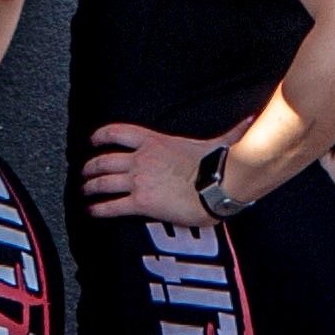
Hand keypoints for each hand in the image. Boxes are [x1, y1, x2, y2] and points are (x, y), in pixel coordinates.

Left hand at [78, 120, 217, 226]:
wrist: (219, 185)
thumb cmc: (221, 165)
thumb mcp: (220, 142)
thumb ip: (229, 134)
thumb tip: (250, 122)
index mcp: (155, 142)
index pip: (118, 132)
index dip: (101, 136)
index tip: (92, 140)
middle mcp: (141, 159)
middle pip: (104, 160)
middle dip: (90, 167)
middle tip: (84, 173)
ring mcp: (139, 180)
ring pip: (102, 182)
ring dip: (90, 187)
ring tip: (84, 192)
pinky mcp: (141, 203)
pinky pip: (111, 205)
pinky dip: (98, 209)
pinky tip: (91, 212)